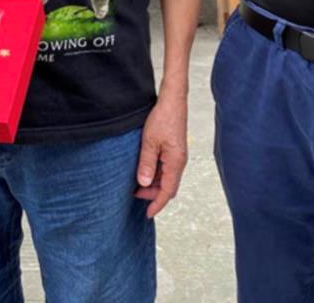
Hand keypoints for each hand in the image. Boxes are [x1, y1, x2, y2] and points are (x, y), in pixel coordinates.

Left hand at [134, 91, 188, 218]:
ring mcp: (177, 156)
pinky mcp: (174, 150)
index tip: (147, 213)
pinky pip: (166, 168)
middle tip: (134, 194)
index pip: (168, 191)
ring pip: (166, 178)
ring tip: (136, 183)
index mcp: (176, 162)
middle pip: (168, 187)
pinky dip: (155, 174)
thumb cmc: (164, 118)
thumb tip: (143, 183)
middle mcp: (179, 162)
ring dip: (153, 184)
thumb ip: (146, 164)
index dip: (157, 204)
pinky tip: (144, 170)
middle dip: (153, 194)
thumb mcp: (149, 142)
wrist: (173, 101)